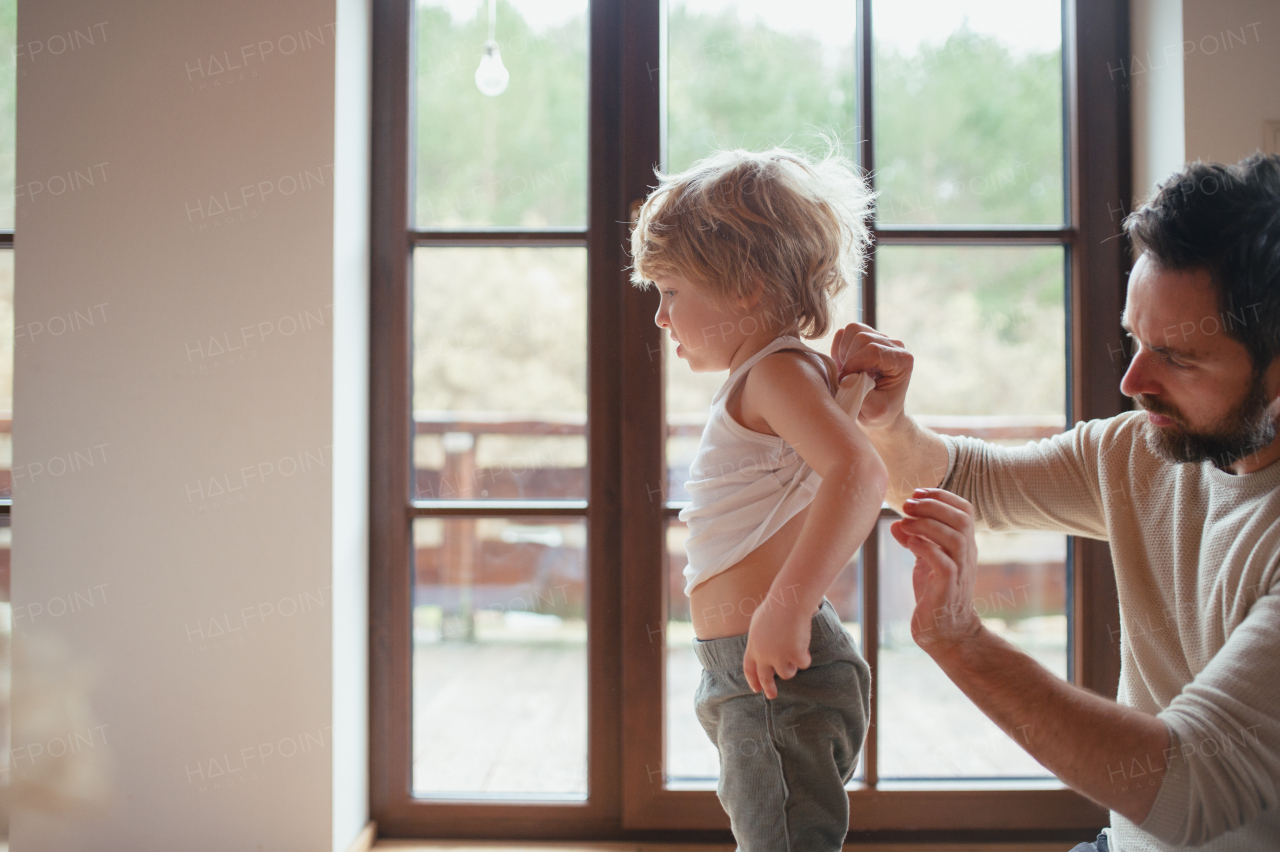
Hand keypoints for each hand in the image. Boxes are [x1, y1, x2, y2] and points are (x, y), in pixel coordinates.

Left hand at [743, 596, 812, 698]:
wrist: (788, 603)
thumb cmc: (776, 607)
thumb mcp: (759, 624)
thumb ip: (759, 640)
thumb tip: (762, 652)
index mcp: (753, 647)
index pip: (749, 669)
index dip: (752, 680)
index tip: (756, 689)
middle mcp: (764, 656)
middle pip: (765, 678)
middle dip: (769, 688)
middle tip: (771, 695)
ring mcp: (779, 657)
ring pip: (787, 673)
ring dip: (792, 665)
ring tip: (795, 647)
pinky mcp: (795, 656)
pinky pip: (803, 663)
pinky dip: (805, 655)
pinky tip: (803, 641)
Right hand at [831, 322, 913, 430]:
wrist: (882, 412)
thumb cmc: (880, 414)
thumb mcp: (874, 411)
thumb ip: (861, 394)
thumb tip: (846, 378)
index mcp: (902, 361)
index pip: (873, 351)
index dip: (853, 364)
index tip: (845, 382)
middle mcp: (895, 345)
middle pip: (862, 337)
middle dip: (847, 358)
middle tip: (845, 379)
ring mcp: (881, 338)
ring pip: (853, 330)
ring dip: (843, 351)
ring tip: (846, 372)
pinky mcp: (868, 337)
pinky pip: (847, 332)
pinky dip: (840, 348)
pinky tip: (845, 366)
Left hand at [890, 488, 981, 653]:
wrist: (945, 632)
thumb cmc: (935, 594)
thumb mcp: (924, 562)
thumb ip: (915, 540)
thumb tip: (897, 522)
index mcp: (963, 545)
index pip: (965, 510)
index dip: (942, 496)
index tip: (917, 492)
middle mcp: (966, 556)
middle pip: (962, 519)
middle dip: (933, 506)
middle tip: (907, 505)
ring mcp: (960, 572)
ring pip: (956, 538)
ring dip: (927, 525)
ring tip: (905, 522)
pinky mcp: (948, 590)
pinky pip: (945, 564)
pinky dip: (926, 549)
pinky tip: (909, 543)